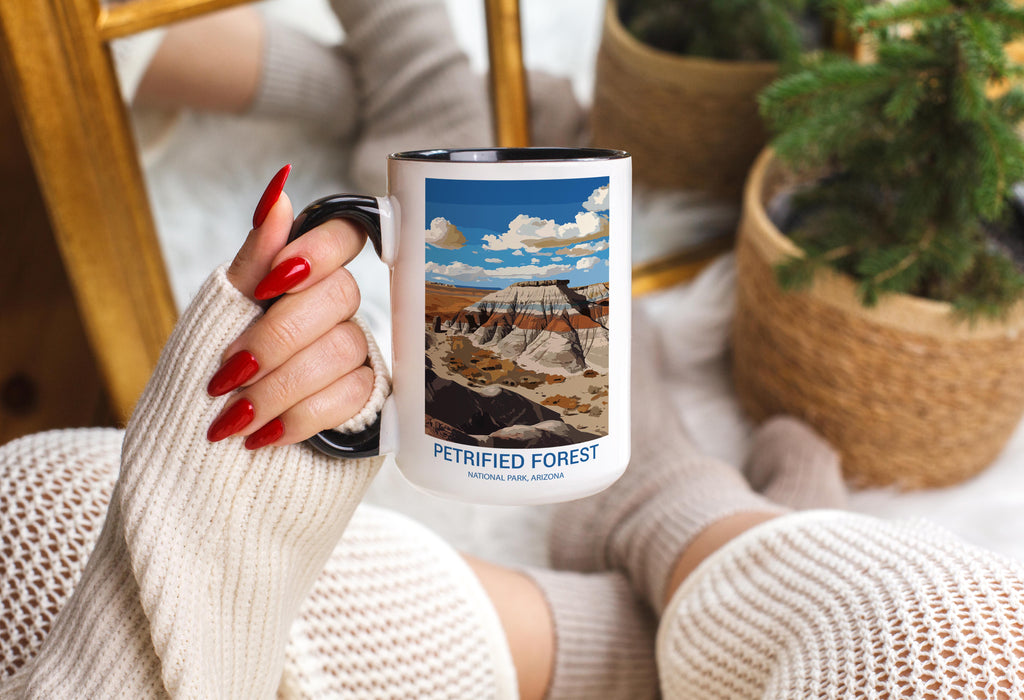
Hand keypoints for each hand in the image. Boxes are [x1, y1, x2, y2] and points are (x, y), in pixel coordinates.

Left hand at [206, 166, 374, 449]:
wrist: (205, 436)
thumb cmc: (214, 362)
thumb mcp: (223, 306)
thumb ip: (257, 252)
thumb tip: (279, 187)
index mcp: (301, 270)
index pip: (344, 233)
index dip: (315, 252)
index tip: (268, 285)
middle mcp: (333, 304)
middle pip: (339, 296)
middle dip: (276, 338)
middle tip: (230, 371)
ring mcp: (352, 347)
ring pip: (341, 350)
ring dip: (279, 387)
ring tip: (235, 415)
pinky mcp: (362, 392)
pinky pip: (349, 395)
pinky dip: (298, 418)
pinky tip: (263, 434)